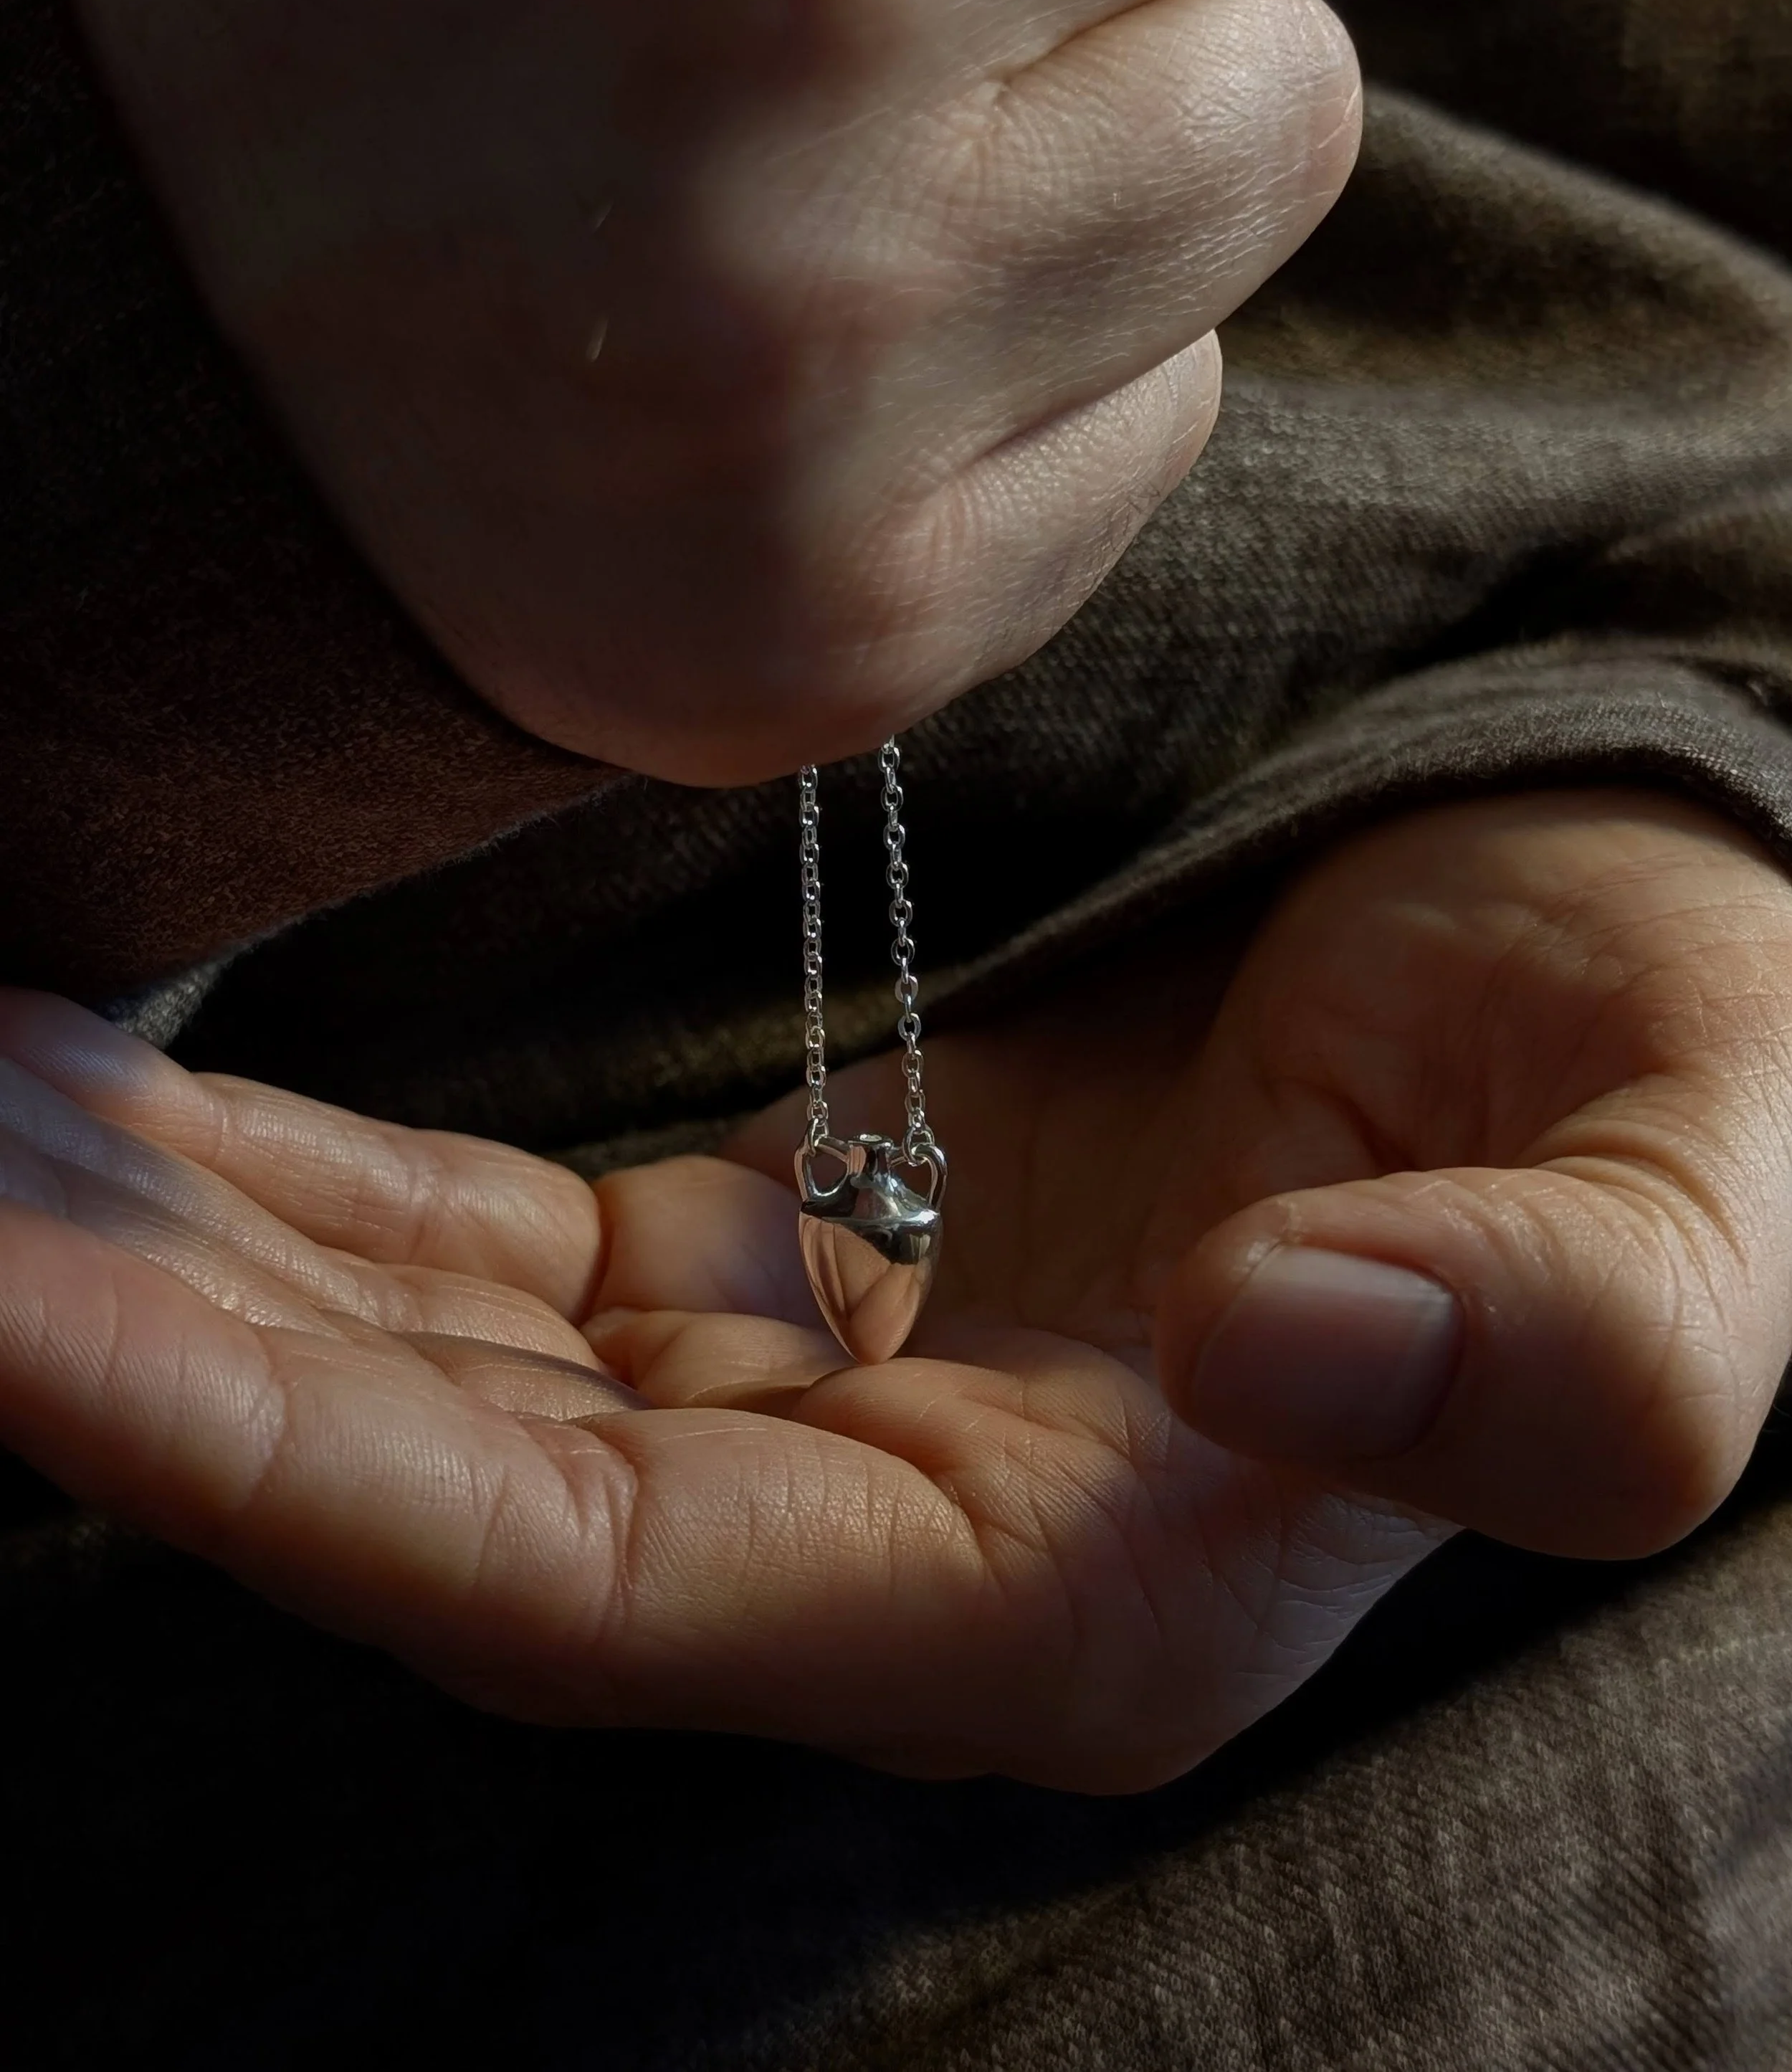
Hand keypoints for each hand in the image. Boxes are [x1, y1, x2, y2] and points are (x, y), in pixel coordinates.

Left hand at [4, 790, 1783, 1790]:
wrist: (1571, 988)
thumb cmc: (1657, 1089)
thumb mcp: (1690, 1205)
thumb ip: (1568, 1339)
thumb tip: (1303, 1341)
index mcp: (1065, 1599)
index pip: (577, 1589)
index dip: (273, 1471)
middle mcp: (881, 1543)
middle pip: (417, 1498)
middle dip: (117, 1355)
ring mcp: (797, 1414)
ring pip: (399, 1380)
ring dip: (148, 1268)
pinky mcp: (758, 1282)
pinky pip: (455, 1270)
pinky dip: (270, 1198)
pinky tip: (100, 1102)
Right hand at [45, 0, 1388, 779]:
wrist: (150, 307)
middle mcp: (797, 225)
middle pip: (1293, 76)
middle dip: (1141, 22)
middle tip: (902, 30)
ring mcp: (808, 491)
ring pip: (1230, 262)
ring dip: (1106, 191)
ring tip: (856, 184)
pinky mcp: (821, 660)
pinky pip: (1150, 446)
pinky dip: (1043, 383)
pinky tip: (829, 358)